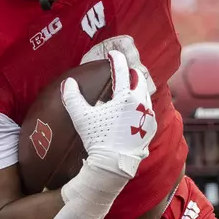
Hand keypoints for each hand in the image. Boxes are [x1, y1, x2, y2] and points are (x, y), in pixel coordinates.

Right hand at [61, 50, 155, 179]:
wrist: (113, 164)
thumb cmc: (97, 139)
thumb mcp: (82, 117)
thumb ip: (73, 97)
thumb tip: (68, 82)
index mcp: (125, 96)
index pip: (122, 70)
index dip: (116, 59)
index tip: (113, 54)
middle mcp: (141, 103)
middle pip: (139, 79)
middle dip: (131, 72)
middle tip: (123, 70)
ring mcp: (148, 116)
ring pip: (145, 94)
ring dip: (137, 88)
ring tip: (129, 88)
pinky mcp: (151, 128)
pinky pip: (148, 111)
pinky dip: (141, 105)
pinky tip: (135, 109)